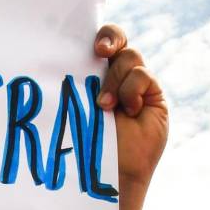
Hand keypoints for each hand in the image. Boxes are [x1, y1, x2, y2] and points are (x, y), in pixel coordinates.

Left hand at [93, 24, 167, 209]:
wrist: (108, 174)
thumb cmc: (82, 145)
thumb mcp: (75, 109)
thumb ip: (75, 84)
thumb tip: (56, 59)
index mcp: (93, 74)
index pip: (99, 42)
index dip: (100, 36)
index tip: (91, 46)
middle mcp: (115, 75)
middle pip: (118, 40)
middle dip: (110, 40)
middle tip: (100, 53)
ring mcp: (135, 85)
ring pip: (131, 58)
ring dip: (116, 79)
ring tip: (105, 106)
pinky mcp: (153, 96)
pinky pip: (144, 77)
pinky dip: (132, 91)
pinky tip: (129, 110)